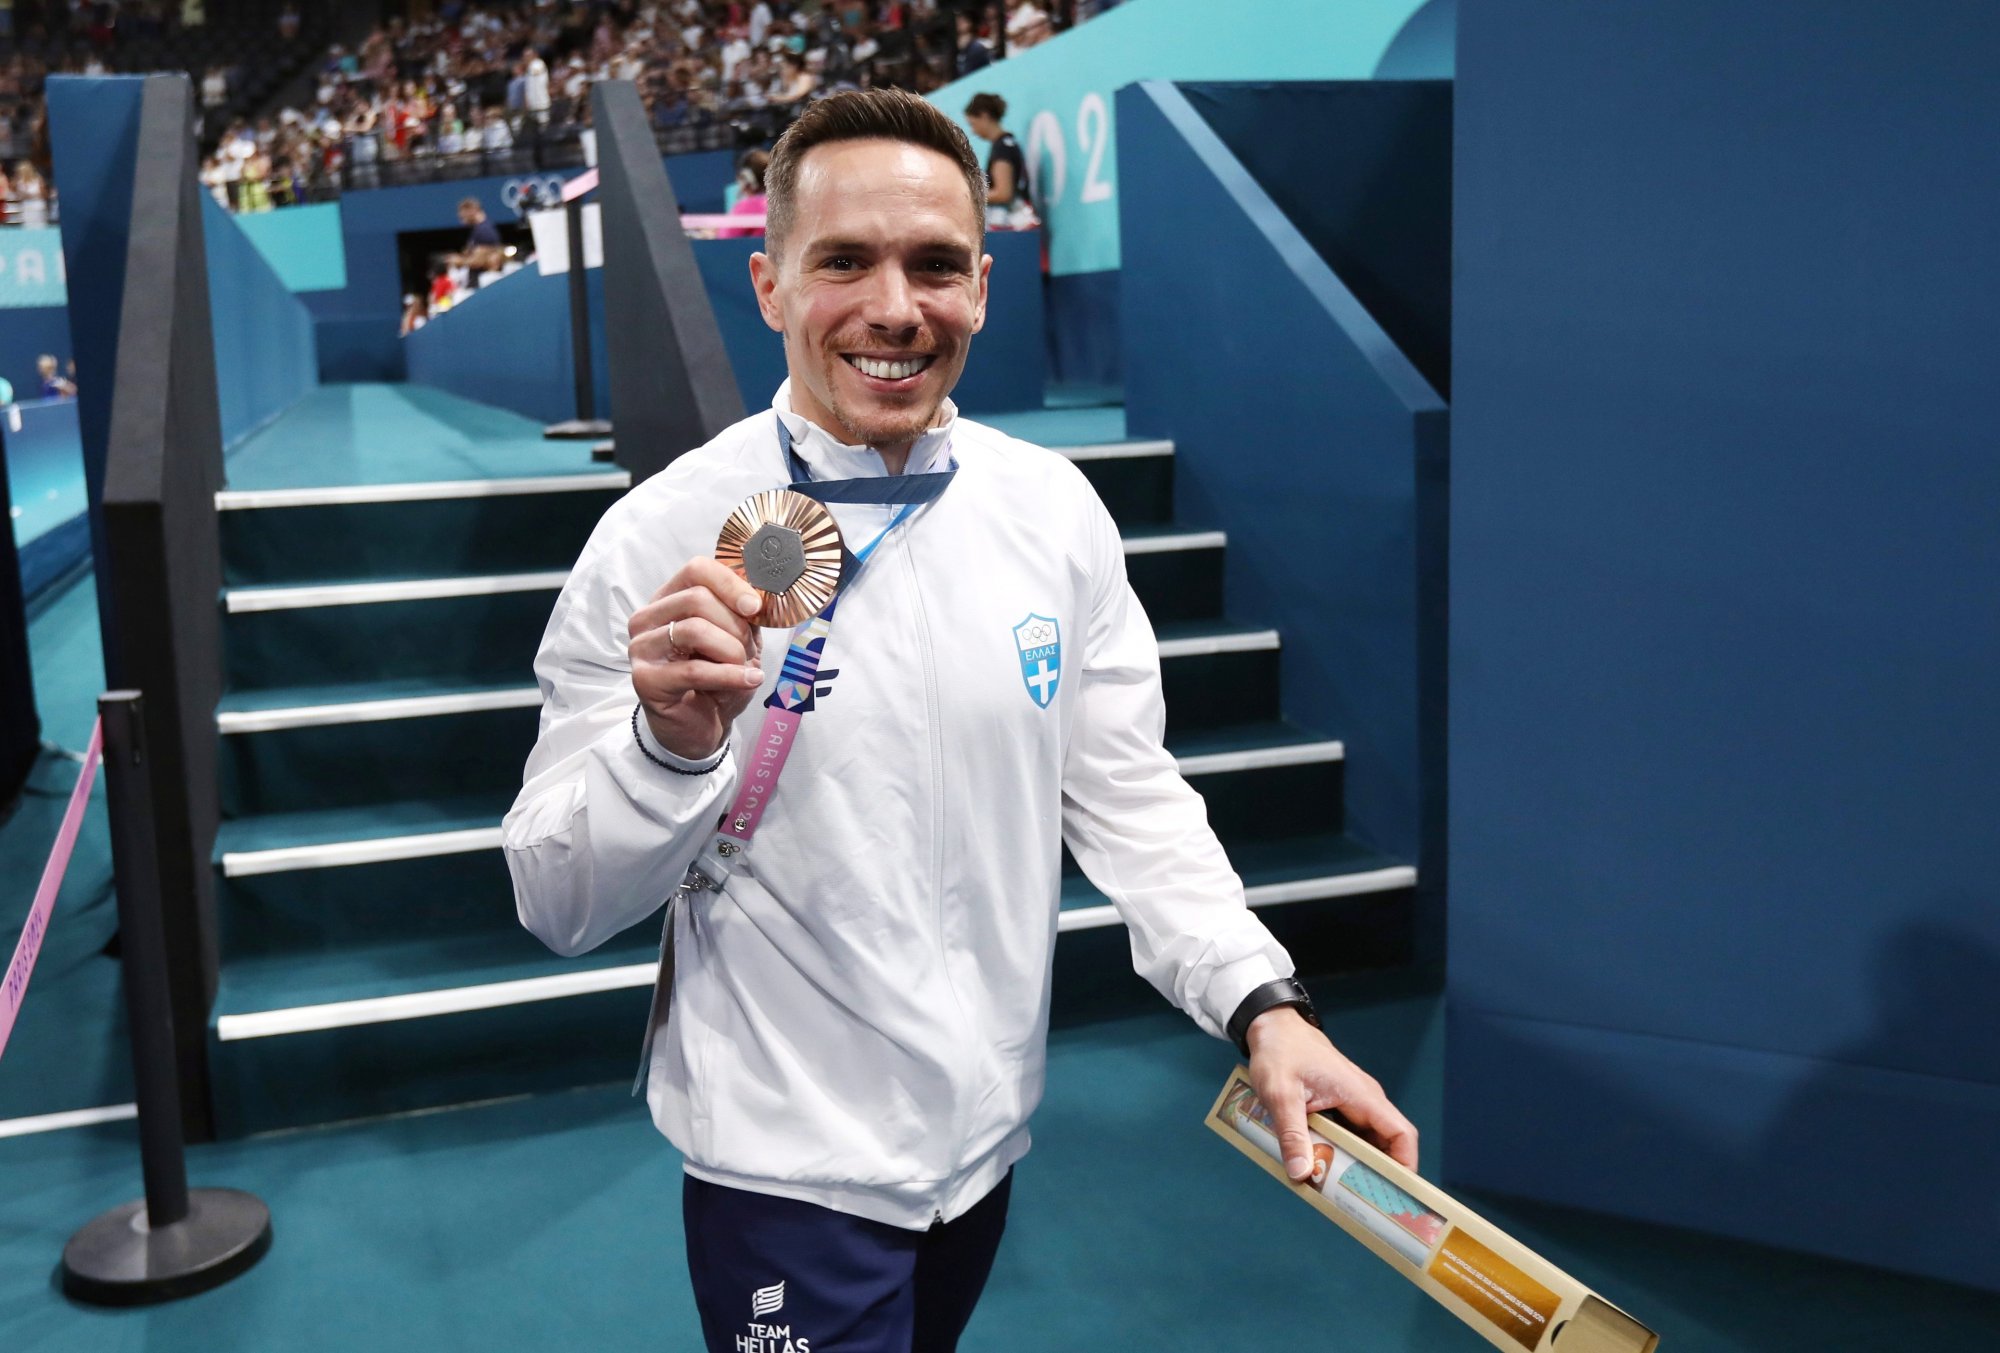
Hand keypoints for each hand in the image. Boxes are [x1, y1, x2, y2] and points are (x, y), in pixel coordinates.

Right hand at [629, 556, 766, 760]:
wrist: (701, 727)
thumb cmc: (719, 679)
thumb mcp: (737, 639)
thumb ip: (743, 613)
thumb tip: (759, 594)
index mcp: (669, 599)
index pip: (696, 570)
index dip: (730, 584)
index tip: (754, 606)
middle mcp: (647, 618)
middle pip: (698, 599)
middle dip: (735, 626)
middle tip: (748, 650)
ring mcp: (641, 648)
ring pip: (694, 629)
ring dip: (731, 651)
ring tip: (744, 668)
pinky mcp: (645, 680)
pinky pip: (694, 670)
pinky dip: (730, 675)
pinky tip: (749, 680)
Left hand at [1246, 1006, 1418, 1179]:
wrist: (1272, 1026)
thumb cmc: (1279, 1052)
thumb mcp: (1280, 1093)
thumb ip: (1291, 1133)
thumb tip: (1301, 1173)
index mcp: (1362, 1095)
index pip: (1401, 1134)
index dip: (1404, 1165)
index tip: (1396, 1193)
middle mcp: (1365, 1100)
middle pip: (1387, 1144)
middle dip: (1379, 1175)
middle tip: (1366, 1206)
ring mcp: (1353, 1102)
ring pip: (1367, 1142)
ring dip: (1359, 1166)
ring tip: (1347, 1196)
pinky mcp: (1339, 1105)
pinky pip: (1350, 1135)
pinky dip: (1344, 1154)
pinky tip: (1328, 1172)